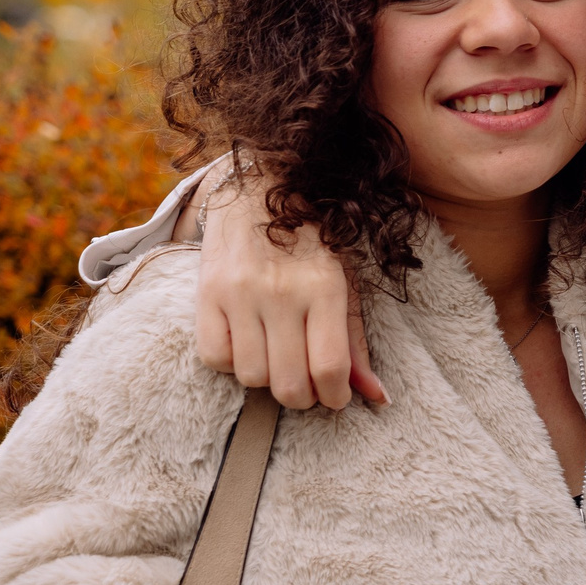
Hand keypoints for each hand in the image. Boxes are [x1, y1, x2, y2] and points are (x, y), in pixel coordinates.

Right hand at [191, 165, 382, 410]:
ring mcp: (240, 293)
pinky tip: (246, 342)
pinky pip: (215, 358)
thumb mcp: (344, 282)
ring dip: (266, 378)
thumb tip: (378, 398)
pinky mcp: (207, 292)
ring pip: (251, 376)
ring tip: (276, 354)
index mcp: (325, 287)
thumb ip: (356, 341)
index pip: (329, 368)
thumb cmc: (310, 241)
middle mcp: (281, 292)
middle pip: (288, 384)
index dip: (334, 397)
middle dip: (302, 397)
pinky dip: (231, 362)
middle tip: (306, 386)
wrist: (257, 186)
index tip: (335, 397)